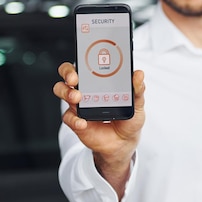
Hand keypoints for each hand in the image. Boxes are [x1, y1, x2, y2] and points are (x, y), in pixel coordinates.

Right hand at [53, 62, 145, 196]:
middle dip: (68, 73)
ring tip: (77, 98)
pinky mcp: (76, 120)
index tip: (85, 60)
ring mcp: (79, 105)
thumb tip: (139, 74)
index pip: (86, 64)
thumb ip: (137, 89)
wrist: (123, 142)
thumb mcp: (137, 104)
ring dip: (66, 92)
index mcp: (99, 81)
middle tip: (75, 79)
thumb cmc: (128, 118)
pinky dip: (74, 119)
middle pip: (67, 74)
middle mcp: (86, 89)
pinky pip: (68, 117)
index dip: (82, 59)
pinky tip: (83, 122)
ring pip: (62, 91)